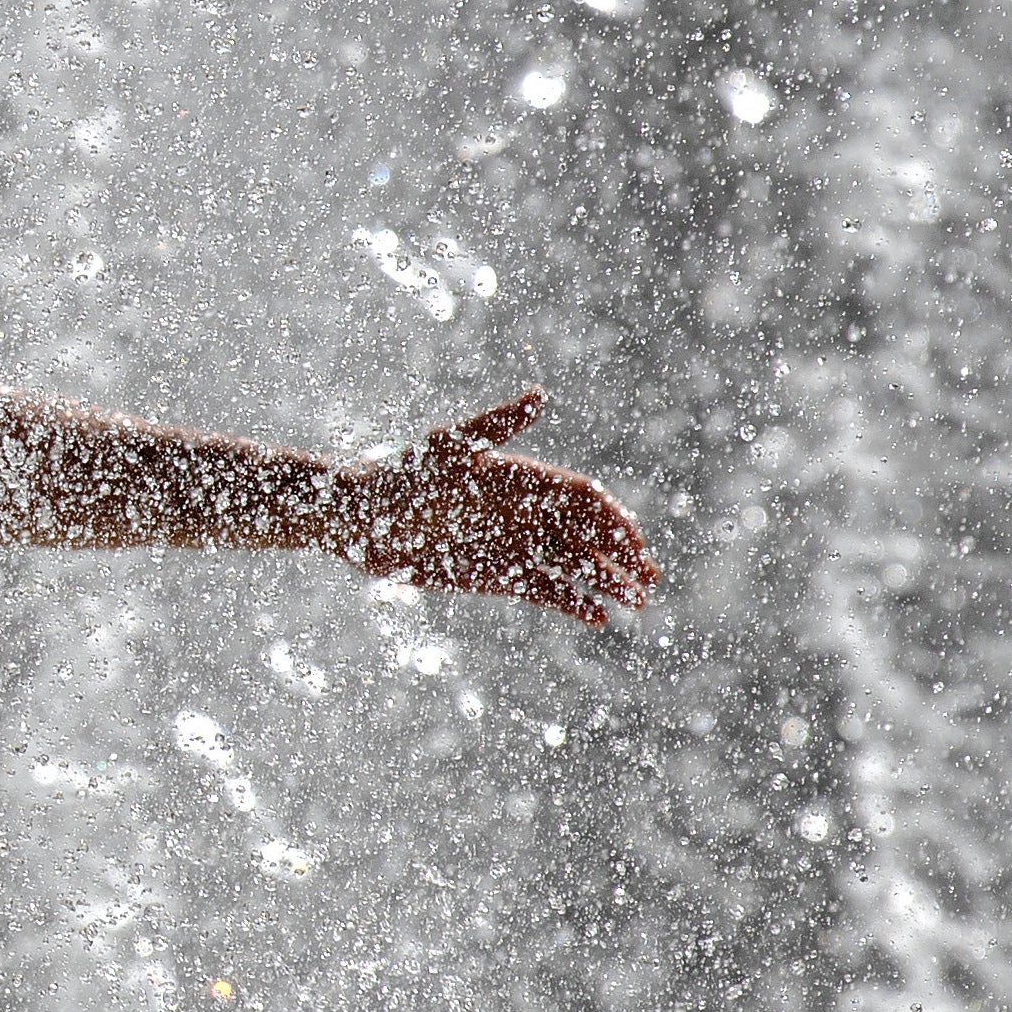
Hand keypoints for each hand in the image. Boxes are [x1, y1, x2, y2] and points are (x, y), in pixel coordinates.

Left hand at [337, 390, 656, 628]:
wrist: (362, 519)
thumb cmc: (404, 474)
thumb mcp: (449, 447)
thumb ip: (496, 424)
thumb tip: (541, 395)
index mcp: (524, 478)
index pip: (584, 498)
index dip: (613, 519)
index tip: (632, 543)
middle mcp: (527, 512)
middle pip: (590, 534)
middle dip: (623, 555)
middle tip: (649, 582)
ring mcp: (517, 545)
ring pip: (576, 565)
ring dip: (608, 582)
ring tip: (634, 603)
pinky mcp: (501, 575)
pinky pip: (548, 591)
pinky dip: (573, 603)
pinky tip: (596, 617)